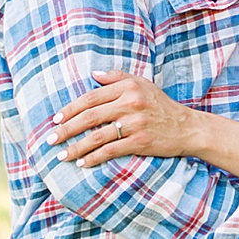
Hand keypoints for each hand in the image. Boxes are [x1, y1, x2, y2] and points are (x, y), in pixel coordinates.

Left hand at [50, 72, 203, 165]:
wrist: (187, 127)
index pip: (91, 97)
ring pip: (98, 136)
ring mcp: (135, 123)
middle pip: (90, 116)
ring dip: (76, 147)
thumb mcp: (142, 84)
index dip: (70, 109)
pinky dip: (94, 157)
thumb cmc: (161, 105)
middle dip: (67, 129)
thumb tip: (93, 75)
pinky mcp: (141, 141)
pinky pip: (111, 150)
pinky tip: (82, 163)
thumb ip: (117, 77)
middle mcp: (130, 103)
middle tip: (51, 138)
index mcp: (127, 87)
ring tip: (61, 155)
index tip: (56, 119)